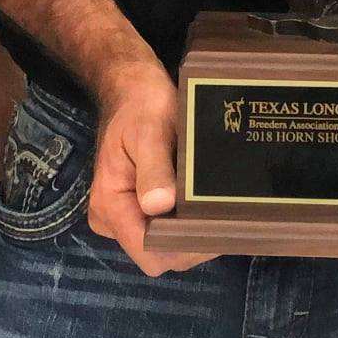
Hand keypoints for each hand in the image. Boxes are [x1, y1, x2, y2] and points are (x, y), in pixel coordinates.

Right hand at [85, 60, 212, 276]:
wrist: (131, 85)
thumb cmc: (140, 104)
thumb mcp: (150, 131)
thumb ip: (154, 169)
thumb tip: (160, 205)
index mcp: (109, 204)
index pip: (149, 251)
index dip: (183, 248)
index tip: (216, 229)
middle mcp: (112, 218)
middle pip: (158, 253)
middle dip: (192, 242)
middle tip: (227, 219)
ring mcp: (124, 214)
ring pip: (163, 243)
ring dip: (191, 232)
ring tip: (220, 212)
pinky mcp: (137, 206)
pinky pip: (163, 226)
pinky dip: (185, 221)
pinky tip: (207, 207)